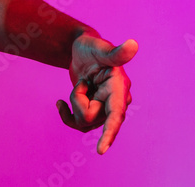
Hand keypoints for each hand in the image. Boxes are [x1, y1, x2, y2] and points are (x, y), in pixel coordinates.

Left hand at [56, 34, 137, 154]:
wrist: (80, 49)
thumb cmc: (91, 45)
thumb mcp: (100, 48)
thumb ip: (116, 52)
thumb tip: (134, 44)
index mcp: (119, 89)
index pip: (116, 114)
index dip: (109, 132)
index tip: (100, 150)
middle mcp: (115, 102)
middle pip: (91, 118)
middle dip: (79, 101)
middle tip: (83, 81)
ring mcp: (105, 109)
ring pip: (84, 123)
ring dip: (74, 104)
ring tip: (80, 84)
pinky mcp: (94, 112)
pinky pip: (79, 124)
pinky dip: (67, 114)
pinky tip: (60, 102)